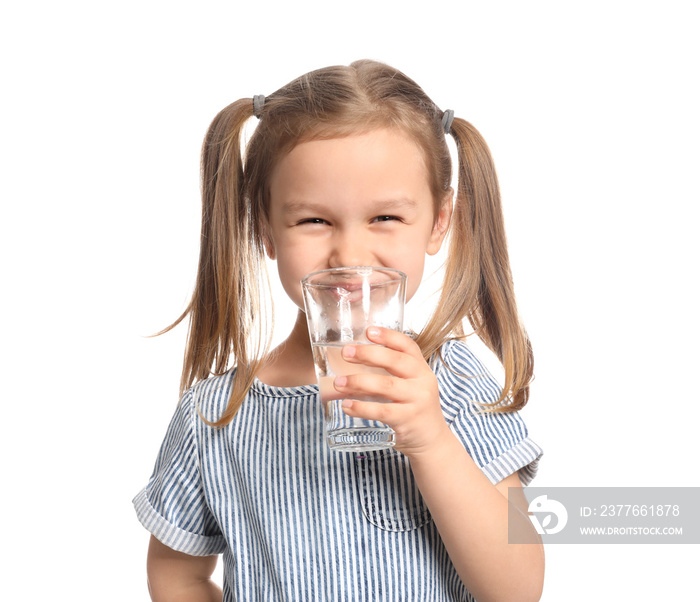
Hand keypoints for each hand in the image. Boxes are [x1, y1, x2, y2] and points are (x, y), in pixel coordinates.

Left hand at [333, 326, 451, 456]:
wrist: (432, 441)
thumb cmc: (414, 408)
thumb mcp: (411, 385)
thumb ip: (390, 373)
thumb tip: (353, 360)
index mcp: (421, 369)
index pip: (407, 346)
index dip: (388, 336)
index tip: (368, 331)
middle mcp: (422, 381)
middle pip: (395, 361)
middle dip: (368, 354)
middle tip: (346, 353)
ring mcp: (417, 401)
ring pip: (385, 386)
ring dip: (358, 381)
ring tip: (338, 382)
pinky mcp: (408, 420)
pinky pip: (382, 411)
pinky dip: (361, 408)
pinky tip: (347, 405)